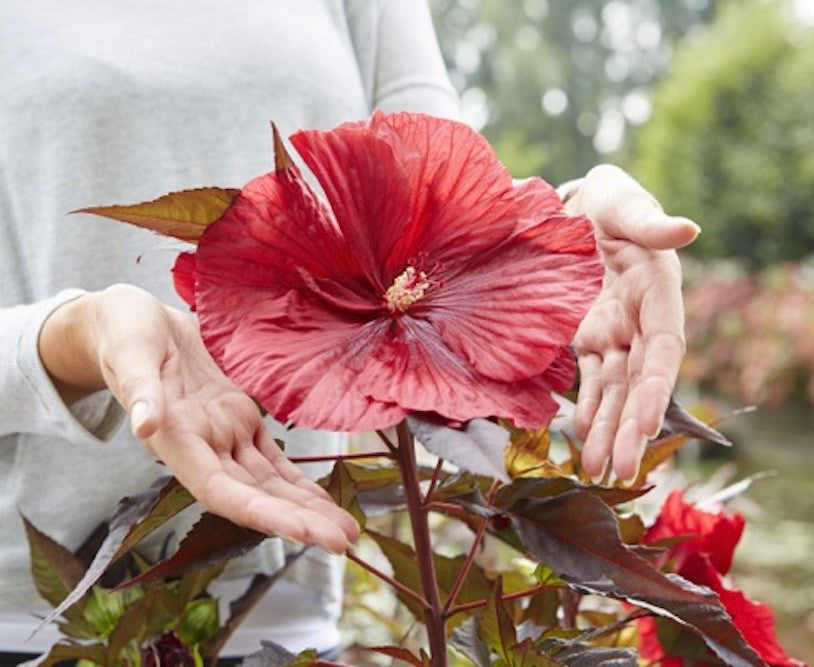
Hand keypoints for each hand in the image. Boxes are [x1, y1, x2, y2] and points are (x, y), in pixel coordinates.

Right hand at [39, 284, 359, 552]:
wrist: (137, 322)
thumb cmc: (127, 337)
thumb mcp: (131, 356)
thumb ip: (140, 392)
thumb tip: (144, 425)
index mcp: (177, 442)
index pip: (221, 490)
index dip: (259, 513)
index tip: (300, 531)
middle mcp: (204, 449)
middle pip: (254, 495)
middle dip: (298, 520)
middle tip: (343, 541)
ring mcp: (224, 436)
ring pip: (269, 481)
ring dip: (305, 507)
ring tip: (345, 529)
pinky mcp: (238, 417)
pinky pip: (272, 457)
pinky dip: (297, 480)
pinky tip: (321, 500)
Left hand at [565, 165, 699, 482]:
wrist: (577, 208)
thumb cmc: (608, 201)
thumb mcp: (623, 203)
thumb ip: (649, 221)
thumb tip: (689, 228)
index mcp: (660, 292)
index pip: (664, 349)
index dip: (656, 388)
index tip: (647, 425)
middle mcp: (641, 321)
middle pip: (639, 383)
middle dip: (631, 428)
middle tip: (619, 471)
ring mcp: (615, 333)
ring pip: (615, 390)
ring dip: (609, 430)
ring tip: (598, 471)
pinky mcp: (589, 336)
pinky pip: (591, 378)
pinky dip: (587, 407)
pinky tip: (581, 436)